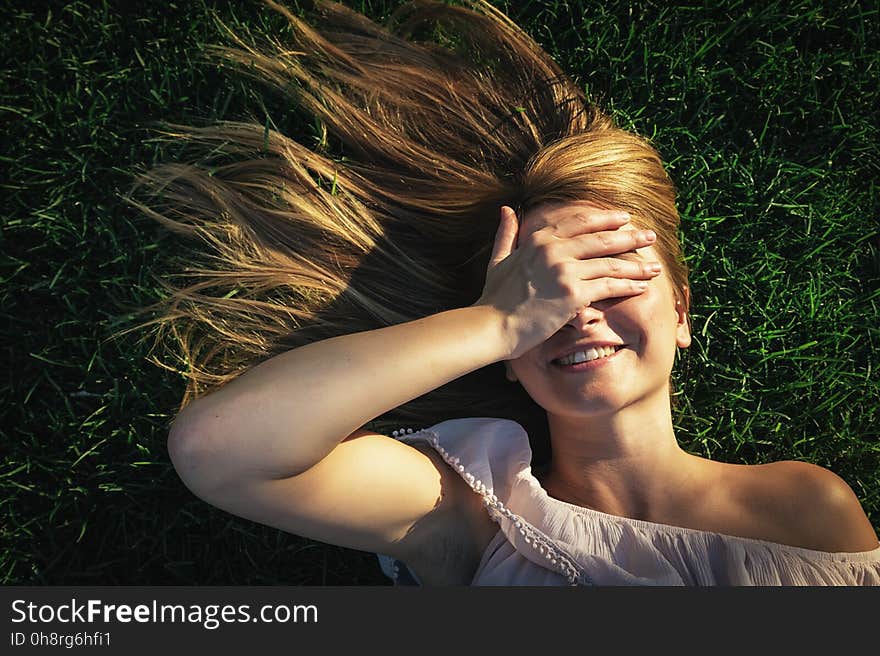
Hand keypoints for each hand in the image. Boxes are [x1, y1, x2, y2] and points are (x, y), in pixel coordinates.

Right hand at [473, 204, 660, 359]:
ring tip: (655, 266)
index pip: (579, 222)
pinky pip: (609, 287)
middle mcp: (554, 250)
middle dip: (630, 237)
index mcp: (539, 239)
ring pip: (610, 263)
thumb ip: (507, 234)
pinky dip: (628, 286)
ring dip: (636, 265)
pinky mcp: (573, 294)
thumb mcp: (498, 260)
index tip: (623, 218)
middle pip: (601, 239)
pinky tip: (642, 287)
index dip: (605, 219)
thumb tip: (507, 209)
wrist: (491, 325)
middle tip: (650, 236)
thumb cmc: (494, 298)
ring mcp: (565, 271)